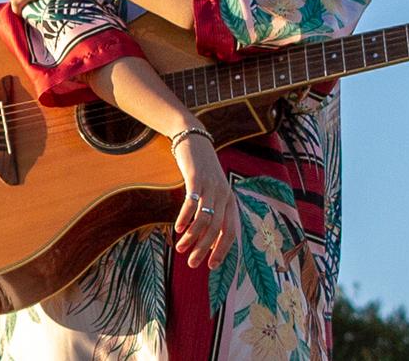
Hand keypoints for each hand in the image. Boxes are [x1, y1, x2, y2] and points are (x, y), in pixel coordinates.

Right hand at [171, 134, 240, 269]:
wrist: (194, 142)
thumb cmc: (202, 172)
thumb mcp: (211, 193)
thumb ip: (211, 213)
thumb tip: (206, 242)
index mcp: (230, 201)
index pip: (231, 232)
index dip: (221, 250)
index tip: (210, 266)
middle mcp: (224, 195)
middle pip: (216, 229)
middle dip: (203, 249)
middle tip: (192, 263)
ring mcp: (211, 187)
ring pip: (204, 218)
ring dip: (192, 237)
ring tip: (180, 248)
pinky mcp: (197, 179)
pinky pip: (192, 203)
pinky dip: (185, 218)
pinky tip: (177, 228)